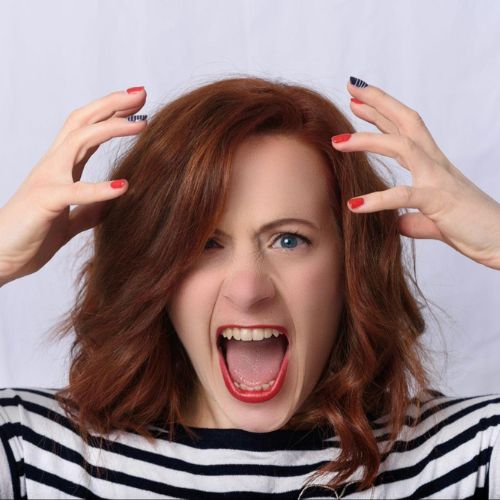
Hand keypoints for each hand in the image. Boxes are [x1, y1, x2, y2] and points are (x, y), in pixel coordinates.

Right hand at [0, 87, 147, 285]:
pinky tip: (124, 186)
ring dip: (112, 129)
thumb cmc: (30, 236)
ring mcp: (47, 180)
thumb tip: (111, 201)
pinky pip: (74, 191)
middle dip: (111, 105)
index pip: (87, 131)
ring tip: (141, 125)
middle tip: (141, 94)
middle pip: (82, 122)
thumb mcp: (69, 220)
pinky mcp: (45, 202)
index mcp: (60, 168)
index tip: (137, 105)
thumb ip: (88, 208)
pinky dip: (100, 189)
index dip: (111, 114)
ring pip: (79, 141)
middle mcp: (53, 166)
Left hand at [331, 78, 499, 270]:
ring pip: (402, 146)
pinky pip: (404, 196)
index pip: (406, 130)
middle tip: (350, 88)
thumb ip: (414, 219)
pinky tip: (354, 205)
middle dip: (379, 103)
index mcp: (434, 166)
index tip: (358, 100)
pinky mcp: (439, 201)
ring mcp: (438, 179)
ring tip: (337, 141)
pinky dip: (377, 200)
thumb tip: (398, 223)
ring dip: (368, 140)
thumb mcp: (434, 221)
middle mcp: (436, 165)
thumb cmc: (473, 228)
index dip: (383, 112)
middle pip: (406, 122)